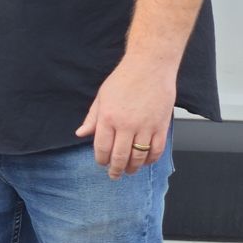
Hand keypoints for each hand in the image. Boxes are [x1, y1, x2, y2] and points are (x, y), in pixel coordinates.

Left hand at [75, 55, 176, 178]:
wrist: (150, 67)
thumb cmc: (124, 79)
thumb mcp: (101, 97)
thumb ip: (92, 118)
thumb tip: (81, 134)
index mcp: (108, 118)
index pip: (102, 148)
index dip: (101, 160)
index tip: (101, 164)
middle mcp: (126, 125)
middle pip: (120, 156)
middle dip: (115, 169)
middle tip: (114, 175)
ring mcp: (146, 126)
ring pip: (139, 156)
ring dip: (133, 167)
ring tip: (129, 171)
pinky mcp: (161, 125)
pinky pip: (157, 149)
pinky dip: (151, 159)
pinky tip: (146, 161)